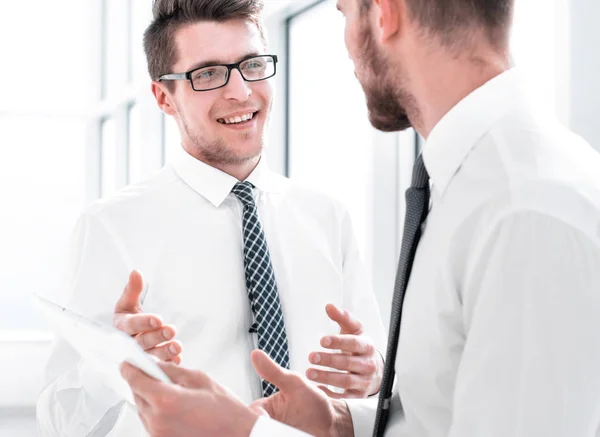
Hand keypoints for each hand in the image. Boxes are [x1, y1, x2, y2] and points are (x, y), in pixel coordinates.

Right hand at [113, 270, 181, 363]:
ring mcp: (139, 356)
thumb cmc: (128, 319)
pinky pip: (159, 366)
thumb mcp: (128, 304)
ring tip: (178, 346)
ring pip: (151, 355)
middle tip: (171, 330)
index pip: (131, 325)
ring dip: (165, 352)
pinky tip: (178, 359)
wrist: (129, 339)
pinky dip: (169, 363)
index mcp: (121, 327)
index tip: (158, 318)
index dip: (144, 322)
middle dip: (157, 336)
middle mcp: (128, 344)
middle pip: (142, 342)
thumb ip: (132, 289)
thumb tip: (136, 272)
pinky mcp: (149, 364)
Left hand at [120, 361, 258, 436]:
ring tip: (171, 391)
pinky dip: (156, 410)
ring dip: (149, 397)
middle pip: (137, 394)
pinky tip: (174, 405)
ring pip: (142, 409)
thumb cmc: (224, 410)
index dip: (130, 368)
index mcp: (166, 399)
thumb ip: (173, 370)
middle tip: (154, 373)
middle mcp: (157, 419)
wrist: (237, 434)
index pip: (135, 380)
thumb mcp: (199, 379)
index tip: (128, 363)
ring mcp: (158, 433)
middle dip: (142, 381)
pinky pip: (150, 421)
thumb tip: (156, 365)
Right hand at [250, 350, 353, 436]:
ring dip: (275, 434)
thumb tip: (256, 354)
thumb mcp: (294, 383)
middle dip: (265, 429)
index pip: (252, 415)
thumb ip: (274, 372)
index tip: (268, 419)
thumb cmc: (313, 402)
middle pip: (255, 430)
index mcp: (263, 409)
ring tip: (290, 431)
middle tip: (279, 427)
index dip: (258, 418)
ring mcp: (274, 435)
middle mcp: (266, 425)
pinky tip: (292, 434)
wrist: (332, 423)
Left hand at [307, 304, 382, 397]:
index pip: (354, 343)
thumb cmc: (359, 347)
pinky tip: (317, 389)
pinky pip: (345, 398)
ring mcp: (364, 382)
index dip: (338, 342)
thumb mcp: (354, 330)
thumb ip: (342, 318)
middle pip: (348, 363)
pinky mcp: (358, 396)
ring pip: (346, 381)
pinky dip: (331, 395)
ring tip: (309, 373)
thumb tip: (329, 306)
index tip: (322, 340)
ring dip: (326, 377)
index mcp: (367, 346)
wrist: (374, 370)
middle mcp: (368, 364)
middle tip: (311, 357)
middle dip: (329, 360)